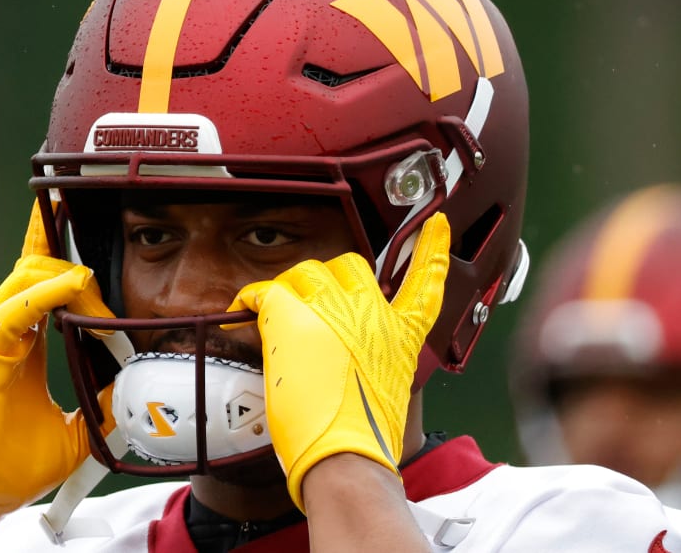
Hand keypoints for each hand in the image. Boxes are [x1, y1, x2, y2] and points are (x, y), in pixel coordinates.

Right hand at [0, 202, 115, 526]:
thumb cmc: (3, 471)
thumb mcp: (71, 436)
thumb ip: (99, 405)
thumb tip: (136, 387)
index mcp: (19, 344)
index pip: (43, 285)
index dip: (65, 258)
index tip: (97, 244)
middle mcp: (1, 330)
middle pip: (33, 266)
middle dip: (64, 244)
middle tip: (100, 257)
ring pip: (27, 276)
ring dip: (68, 275)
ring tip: (102, 303)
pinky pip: (17, 307)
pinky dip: (49, 293)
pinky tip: (77, 288)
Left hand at [226, 212, 449, 509]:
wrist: (347, 455)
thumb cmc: (365, 440)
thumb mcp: (388, 390)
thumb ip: (374, 360)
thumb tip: (344, 360)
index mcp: (402, 334)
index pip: (427, 281)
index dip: (435, 250)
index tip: (437, 225)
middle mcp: (374, 314)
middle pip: (350, 267)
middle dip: (328, 281)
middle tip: (308, 309)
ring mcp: (335, 311)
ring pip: (306, 273)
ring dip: (290, 291)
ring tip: (276, 319)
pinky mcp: (294, 319)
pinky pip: (267, 290)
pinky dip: (251, 298)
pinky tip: (243, 310)